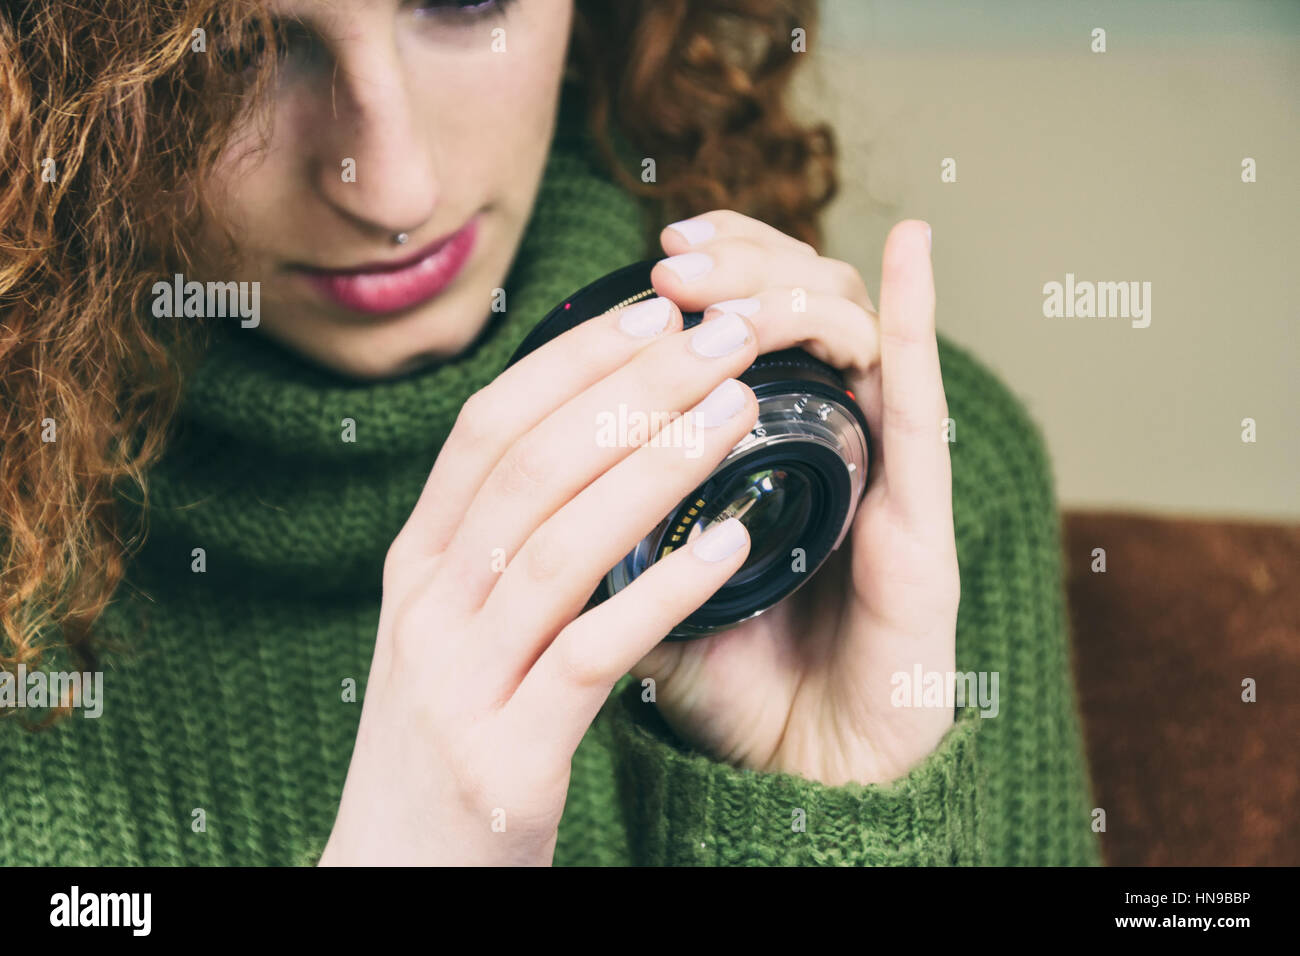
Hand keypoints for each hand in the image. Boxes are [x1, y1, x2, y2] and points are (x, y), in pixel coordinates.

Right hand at [319, 281, 767, 863]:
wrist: (397, 877)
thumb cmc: (450, 739)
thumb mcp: (453, 626)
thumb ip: (503, 542)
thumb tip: (590, 441)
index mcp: (418, 562)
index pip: (492, 425)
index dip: (576, 356)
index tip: (655, 308)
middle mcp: (428, 606)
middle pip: (533, 465)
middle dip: (636, 387)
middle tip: (725, 337)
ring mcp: (460, 680)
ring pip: (563, 543)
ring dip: (659, 465)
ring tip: (741, 412)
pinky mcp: (507, 755)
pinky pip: (592, 654)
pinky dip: (661, 593)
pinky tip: (730, 547)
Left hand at [633, 212, 957, 786]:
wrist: (806, 773)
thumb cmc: (738, 684)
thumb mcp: (648, 593)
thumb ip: (612, 538)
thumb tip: (535, 491)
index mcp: (766, 455)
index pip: (747, 333)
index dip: (710, 282)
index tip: (651, 261)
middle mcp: (827, 447)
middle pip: (799, 311)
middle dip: (738, 267)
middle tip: (672, 259)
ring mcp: (876, 473)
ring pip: (848, 336)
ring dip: (782, 289)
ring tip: (716, 280)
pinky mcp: (918, 517)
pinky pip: (918, 404)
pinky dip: (917, 317)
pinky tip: (912, 243)